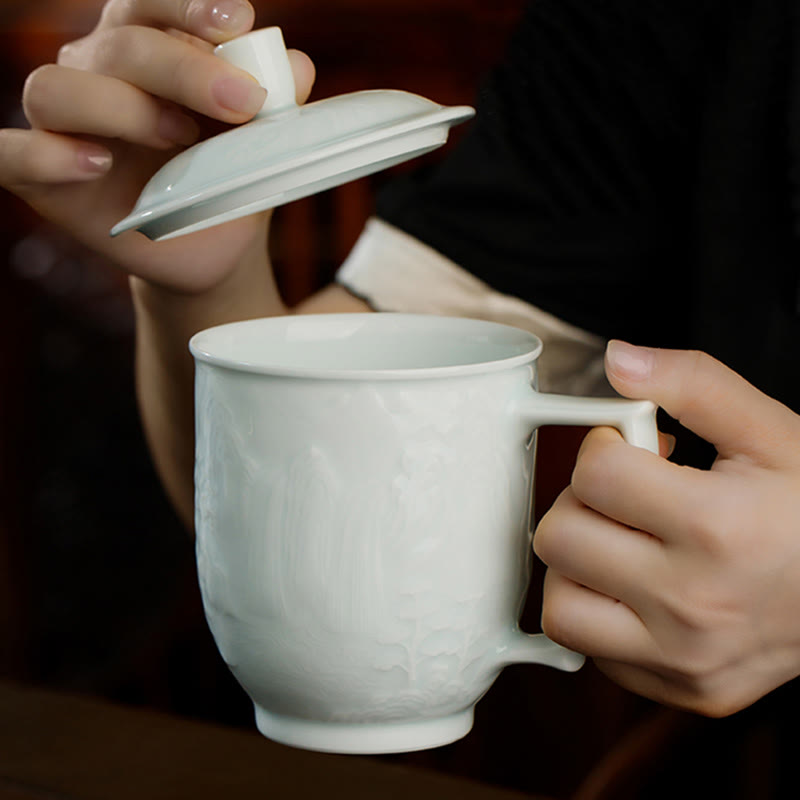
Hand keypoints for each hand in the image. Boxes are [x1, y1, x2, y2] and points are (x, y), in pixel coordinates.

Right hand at [0, 0, 314, 292]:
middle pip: (119, 46)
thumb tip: (293, 67)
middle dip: (185, 69)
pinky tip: (93, 164)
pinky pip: (11, 154)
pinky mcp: (43, 179)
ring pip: (56, 88)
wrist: (211, 246)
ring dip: (121, 107)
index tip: (239, 22)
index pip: (149, 4)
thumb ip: (277, 103)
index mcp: (147, 48)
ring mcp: (64, 125)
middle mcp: (96, 73)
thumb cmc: (229, 179)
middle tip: (241, 103)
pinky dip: (41, 154)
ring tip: (177, 139)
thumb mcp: (263, 143)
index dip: (189, 6)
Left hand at [533, 341, 799, 715]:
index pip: (594, 474)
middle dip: (581, 503)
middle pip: (560, 537)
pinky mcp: (682, 690)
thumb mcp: (770, 432)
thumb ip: (693, 383)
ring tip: (621, 543)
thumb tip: (619, 359)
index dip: (603, 449)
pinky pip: (590, 650)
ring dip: (577, 565)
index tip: (627, 452)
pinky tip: (637, 589)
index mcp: (718, 528)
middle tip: (621, 497)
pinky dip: (600, 614)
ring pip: (559, 605)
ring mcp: (686, 659)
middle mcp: (695, 604)